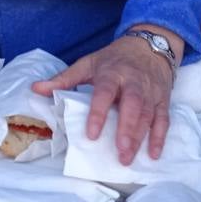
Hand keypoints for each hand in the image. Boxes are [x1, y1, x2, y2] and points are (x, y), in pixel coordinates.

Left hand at [32, 27, 178, 165]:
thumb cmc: (115, 58)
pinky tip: (153, 154)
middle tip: (120, 151)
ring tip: (128, 158)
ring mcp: (151, 91)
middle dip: (127, 129)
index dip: (99, 113)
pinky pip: (164, 118)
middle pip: (133, 105)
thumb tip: (36, 89)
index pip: (105, 92)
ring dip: (141, 137)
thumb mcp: (89, 63)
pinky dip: (160, 137)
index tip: (92, 134)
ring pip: (148, 115)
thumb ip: (64, 78)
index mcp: (113, 73)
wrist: (150, 43)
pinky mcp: (163, 98)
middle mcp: (134, 82)